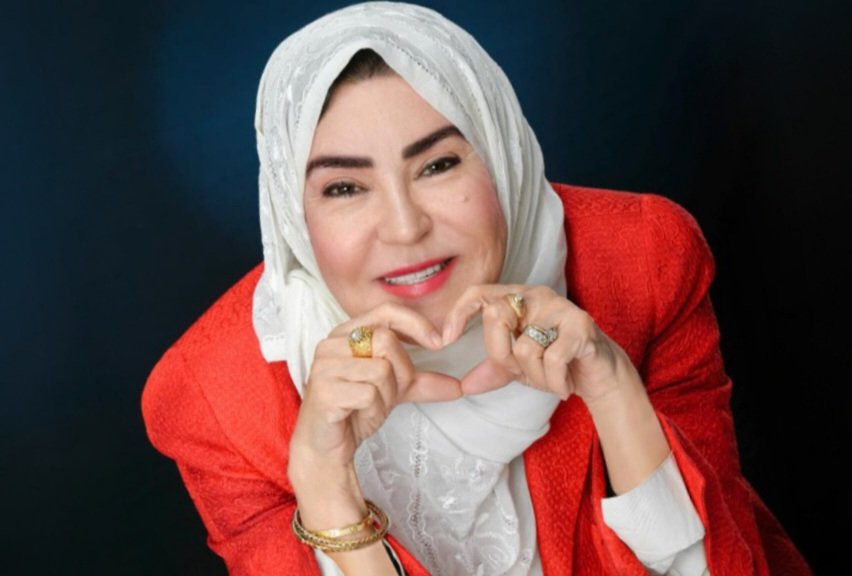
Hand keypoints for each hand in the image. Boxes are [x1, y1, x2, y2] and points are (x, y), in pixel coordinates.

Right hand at [289, 303, 461, 478]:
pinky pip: (369, 394)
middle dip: (400, 373)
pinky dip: (374, 410)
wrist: (325, 447)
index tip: (438, 343)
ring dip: (385, 397)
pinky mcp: (323, 391)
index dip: (415, 324)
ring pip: (381, 370)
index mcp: (346, 334)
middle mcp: (331, 344)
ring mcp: (324, 366)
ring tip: (368, 407)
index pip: (386, 312)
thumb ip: (421, 382)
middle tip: (387, 394)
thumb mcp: (392, 390)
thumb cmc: (353, 411)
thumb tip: (459, 386)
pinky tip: (359, 415)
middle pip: (387, 342)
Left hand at [442, 284, 640, 404]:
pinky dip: (554, 382)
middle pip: (496, 318)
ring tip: (551, 381)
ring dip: (536, 377)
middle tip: (525, 373)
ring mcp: (560, 307)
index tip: (446, 340)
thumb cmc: (558, 364)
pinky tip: (564, 387)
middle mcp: (537, 296)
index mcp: (518, 299)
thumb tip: (463, 386)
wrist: (601, 376)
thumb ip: (493, 371)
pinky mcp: (581, 326)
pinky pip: (551, 359)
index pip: (478, 292)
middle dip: (505, 359)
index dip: (459, 313)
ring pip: (524, 347)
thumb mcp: (519, 368)